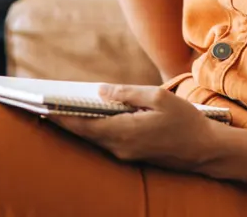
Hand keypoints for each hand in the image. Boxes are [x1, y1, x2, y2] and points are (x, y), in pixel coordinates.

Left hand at [53, 85, 218, 169]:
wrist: (205, 150)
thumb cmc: (185, 120)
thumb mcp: (159, 97)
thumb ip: (127, 93)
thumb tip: (101, 90)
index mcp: (124, 131)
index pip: (83, 125)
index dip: (60, 117)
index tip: (41, 108)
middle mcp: (120, 147)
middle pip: (84, 134)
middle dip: (62, 121)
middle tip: (41, 107)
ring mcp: (126, 154)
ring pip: (94, 138)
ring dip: (77, 126)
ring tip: (59, 110)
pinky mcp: (132, 155)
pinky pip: (106, 141)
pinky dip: (94, 130)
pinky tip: (89, 119)